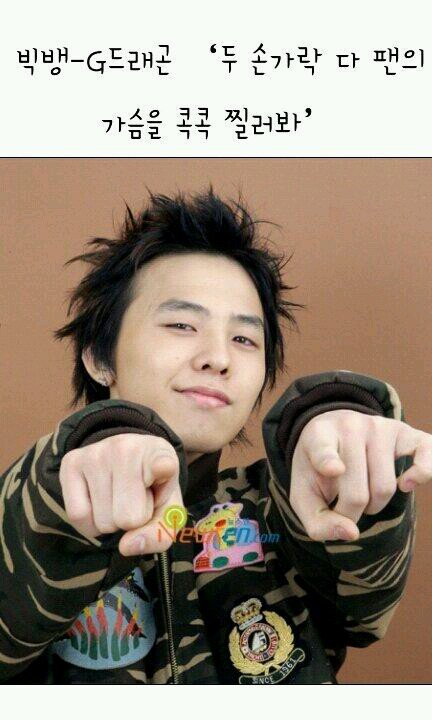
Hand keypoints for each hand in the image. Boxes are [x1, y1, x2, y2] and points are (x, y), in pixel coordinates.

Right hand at [59, 433, 181, 555]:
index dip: (162, 468)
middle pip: (128, 519)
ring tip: (119, 496)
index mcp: (161, 455)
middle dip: (132, 520)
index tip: (163, 467)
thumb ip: (159, 534)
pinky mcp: (72, 461)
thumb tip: (126, 547)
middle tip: (135, 499)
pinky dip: (89, 523)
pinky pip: (77, 516)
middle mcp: (128, 448)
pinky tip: (99, 502)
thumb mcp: (168, 511)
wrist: (129, 459)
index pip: (162, 463)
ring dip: (111, 520)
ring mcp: (97, 452)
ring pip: (102, 522)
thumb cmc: (152, 488)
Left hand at [290, 410, 430, 542]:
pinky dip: (422, 473)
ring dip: (375, 505)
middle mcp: (349, 426)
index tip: (334, 469)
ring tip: (363, 495)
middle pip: (357, 493)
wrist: (332, 434)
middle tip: (344, 508)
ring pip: (385, 487)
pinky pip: (426, 454)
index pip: (322, 450)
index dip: (327, 461)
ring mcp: (380, 427)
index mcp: (317, 437)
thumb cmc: (317, 473)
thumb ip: (319, 522)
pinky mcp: (406, 433)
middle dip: (351, 514)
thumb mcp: (305, 495)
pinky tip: (406, 484)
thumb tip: (352, 533)